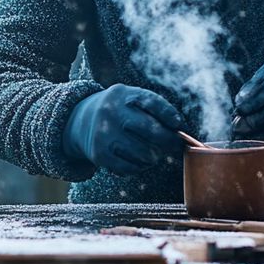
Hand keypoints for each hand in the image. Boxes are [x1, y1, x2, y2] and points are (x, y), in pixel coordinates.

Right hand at [65, 84, 185, 174]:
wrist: (82, 119)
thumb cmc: (120, 110)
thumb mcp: (132, 99)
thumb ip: (156, 109)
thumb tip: (182, 131)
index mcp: (122, 95)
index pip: (152, 103)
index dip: (170, 115)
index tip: (179, 125)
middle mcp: (111, 112)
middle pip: (151, 131)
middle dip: (169, 141)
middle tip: (174, 145)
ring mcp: (104, 134)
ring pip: (144, 153)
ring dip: (154, 157)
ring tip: (153, 153)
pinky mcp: (99, 154)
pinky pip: (131, 168)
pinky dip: (140, 167)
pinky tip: (137, 160)